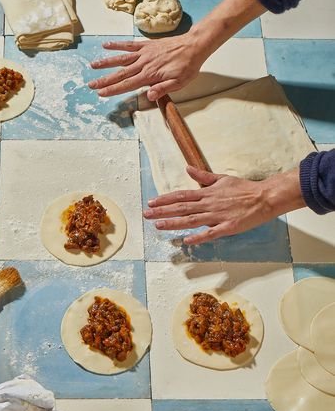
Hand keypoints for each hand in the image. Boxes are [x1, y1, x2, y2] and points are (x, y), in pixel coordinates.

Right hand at [88, 0, 265, 100]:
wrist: (194, 46)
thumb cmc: (187, 66)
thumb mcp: (179, 82)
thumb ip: (162, 89)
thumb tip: (148, 96)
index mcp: (149, 75)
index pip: (127, 85)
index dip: (113, 90)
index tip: (101, 93)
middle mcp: (143, 64)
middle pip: (120, 74)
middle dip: (104, 80)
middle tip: (91, 85)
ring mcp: (143, 54)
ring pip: (120, 59)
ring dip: (105, 62)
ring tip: (92, 66)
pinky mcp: (146, 45)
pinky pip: (129, 45)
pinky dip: (117, 45)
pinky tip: (106, 45)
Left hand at [143, 166, 304, 244]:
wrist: (264, 197)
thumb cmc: (244, 188)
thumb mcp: (221, 179)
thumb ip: (203, 177)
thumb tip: (188, 169)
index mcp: (207, 193)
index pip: (181, 196)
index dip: (165, 199)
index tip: (152, 202)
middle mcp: (209, 204)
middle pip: (181, 208)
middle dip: (162, 211)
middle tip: (146, 215)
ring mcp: (218, 215)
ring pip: (191, 220)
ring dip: (174, 223)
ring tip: (158, 226)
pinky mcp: (228, 226)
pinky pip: (211, 233)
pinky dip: (199, 237)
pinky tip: (186, 241)